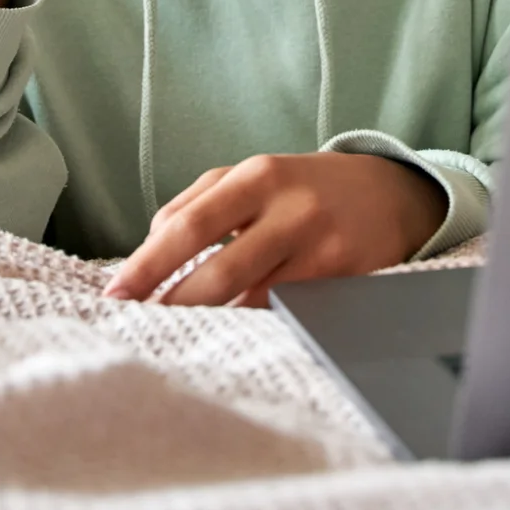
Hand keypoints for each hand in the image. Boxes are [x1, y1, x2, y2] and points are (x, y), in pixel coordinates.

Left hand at [101, 152, 447, 306]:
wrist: (393, 194)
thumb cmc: (306, 188)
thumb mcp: (255, 176)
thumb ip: (199, 203)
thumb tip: (149, 248)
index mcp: (258, 176)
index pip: (190, 224)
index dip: (148, 263)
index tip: (116, 291)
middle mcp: (290, 209)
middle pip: (219, 270)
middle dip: (172, 303)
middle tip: (136, 324)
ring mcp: (321, 248)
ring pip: (251, 299)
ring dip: (208, 320)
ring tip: (173, 332)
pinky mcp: (344, 281)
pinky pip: (286, 312)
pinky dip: (251, 323)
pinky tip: (229, 333)